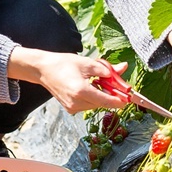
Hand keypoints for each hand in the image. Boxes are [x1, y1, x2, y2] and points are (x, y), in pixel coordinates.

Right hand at [9, 49, 127, 114]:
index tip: (129, 98)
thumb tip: (123, 68)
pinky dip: (92, 97)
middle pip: (102, 103)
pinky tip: (89, 86)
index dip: (119, 100)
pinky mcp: (70, 108)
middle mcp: (76, 102)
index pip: (106, 100)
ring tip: (98, 82)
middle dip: (111, 95)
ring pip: (95, 104)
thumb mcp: (87, 63)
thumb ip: (107, 69)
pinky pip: (87, 105)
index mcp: (81, 91)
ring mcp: (72, 107)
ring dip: (101, 95)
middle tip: (115, 83)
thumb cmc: (63, 64)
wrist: (43, 70)